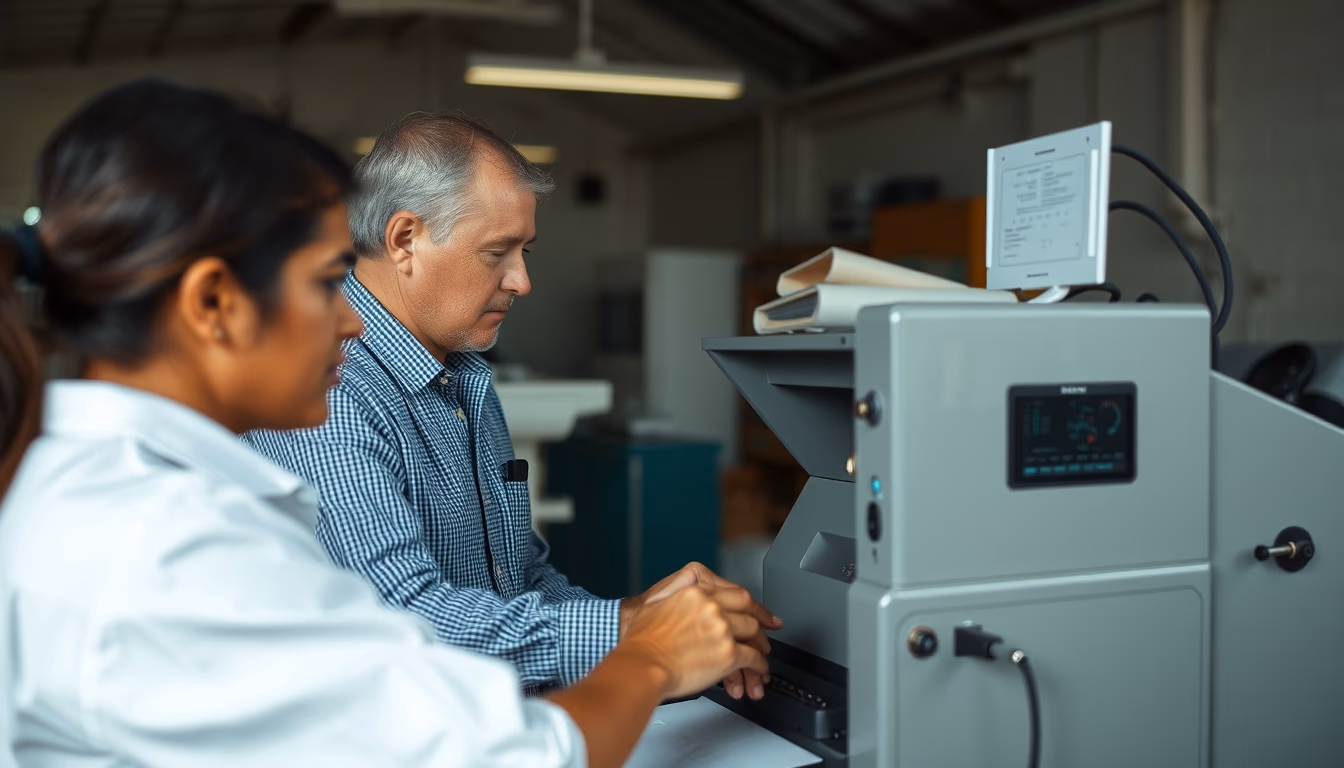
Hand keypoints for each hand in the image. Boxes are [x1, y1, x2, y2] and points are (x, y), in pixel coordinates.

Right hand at [616, 586, 768, 699]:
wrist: (641, 665)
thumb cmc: (642, 643)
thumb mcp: (656, 604)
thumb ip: (677, 598)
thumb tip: (685, 603)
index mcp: (697, 592)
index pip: (735, 593)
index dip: (752, 604)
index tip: (759, 611)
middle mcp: (712, 607)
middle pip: (749, 612)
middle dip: (761, 625)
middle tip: (766, 633)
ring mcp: (722, 629)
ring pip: (754, 634)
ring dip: (760, 647)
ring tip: (761, 657)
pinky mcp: (728, 653)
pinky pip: (752, 658)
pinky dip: (758, 666)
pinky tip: (757, 670)